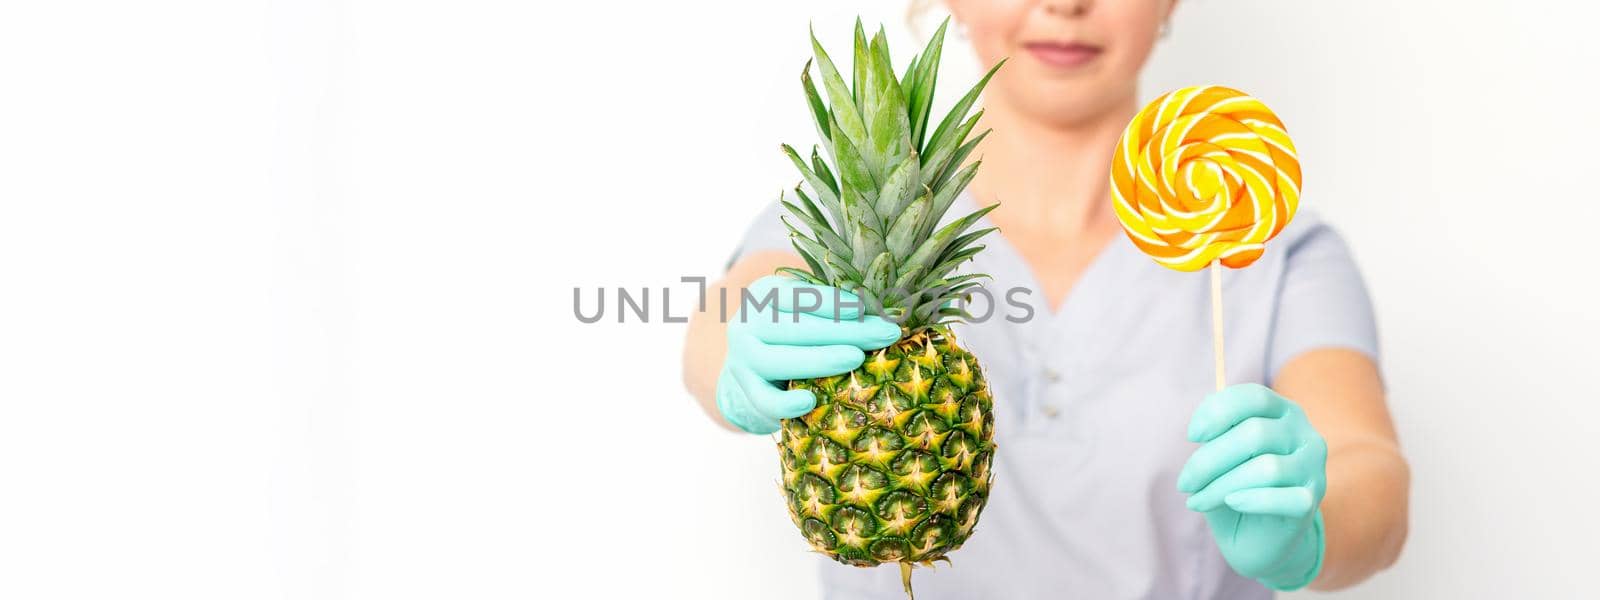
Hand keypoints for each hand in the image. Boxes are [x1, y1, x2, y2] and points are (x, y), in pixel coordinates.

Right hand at [715, 275, 900, 433]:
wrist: (752, 370)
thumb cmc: (794, 334)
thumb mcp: (806, 312)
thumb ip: (833, 308)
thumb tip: (886, 312)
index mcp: (765, 295)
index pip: (797, 294)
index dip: (830, 300)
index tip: (863, 308)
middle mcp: (747, 324)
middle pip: (796, 326)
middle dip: (845, 330)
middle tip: (885, 333)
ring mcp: (742, 359)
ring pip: (778, 360)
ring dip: (819, 359)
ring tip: (856, 358)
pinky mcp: (746, 392)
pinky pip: (764, 400)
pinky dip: (785, 403)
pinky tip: (810, 402)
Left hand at [1177, 383, 1327, 589]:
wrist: (1258, 537)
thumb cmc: (1234, 487)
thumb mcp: (1220, 456)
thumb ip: (1215, 434)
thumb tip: (1201, 428)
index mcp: (1283, 413)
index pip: (1255, 397)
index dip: (1219, 411)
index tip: (1192, 436)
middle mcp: (1305, 435)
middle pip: (1255, 434)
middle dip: (1209, 460)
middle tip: (1184, 483)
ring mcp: (1313, 469)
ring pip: (1265, 468)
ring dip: (1220, 486)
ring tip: (1197, 501)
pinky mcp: (1311, 501)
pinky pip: (1282, 497)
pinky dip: (1251, 500)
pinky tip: (1231, 503)